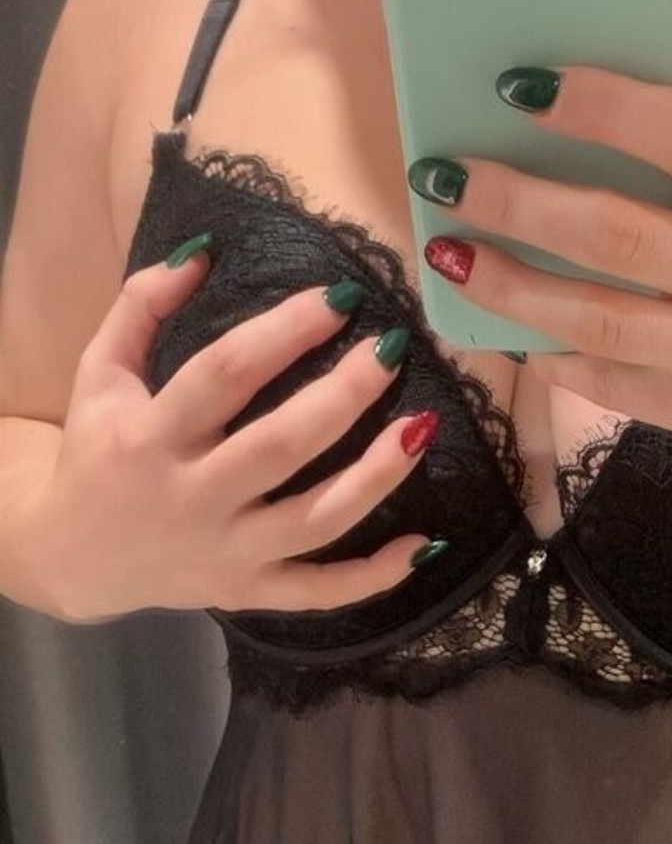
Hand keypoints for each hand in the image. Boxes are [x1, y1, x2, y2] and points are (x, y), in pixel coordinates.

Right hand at [35, 248, 445, 621]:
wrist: (75, 559)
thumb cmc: (99, 452)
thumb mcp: (100, 374)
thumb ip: (140, 306)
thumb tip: (201, 250)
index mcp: (151, 436)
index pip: (225, 375)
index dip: (286, 332)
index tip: (340, 296)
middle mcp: (191, 498)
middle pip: (280, 446)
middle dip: (344, 395)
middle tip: (390, 349)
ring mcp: (225, 553)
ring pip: (314, 520)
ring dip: (375, 478)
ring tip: (422, 426)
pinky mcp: (249, 593)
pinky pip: (319, 592)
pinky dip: (374, 576)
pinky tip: (424, 542)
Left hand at [415, 64, 671, 463]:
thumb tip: (585, 126)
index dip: (605, 106)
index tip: (523, 84)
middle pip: (620, 235)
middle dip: (519, 202)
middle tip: (447, 173)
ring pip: (596, 320)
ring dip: (509, 286)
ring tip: (449, 252)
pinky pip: (605, 383)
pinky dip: (545, 353)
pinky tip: (496, 324)